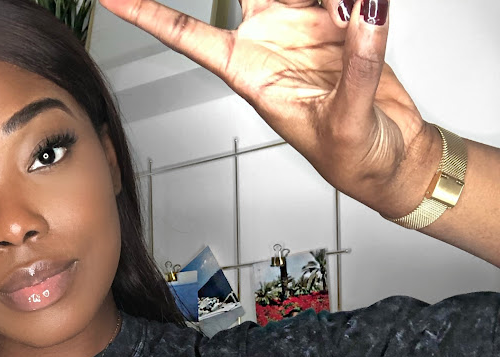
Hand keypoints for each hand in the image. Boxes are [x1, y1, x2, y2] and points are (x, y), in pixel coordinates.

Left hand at [97, 0, 439, 218]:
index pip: (188, 37)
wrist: (390, 157)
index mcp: (249, 74)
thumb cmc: (351, 160)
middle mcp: (270, 43)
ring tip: (344, 9)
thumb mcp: (346, 123)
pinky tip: (362, 2)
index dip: (149, 14)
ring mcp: (305, 26)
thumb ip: (358, 65)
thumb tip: (368, 9)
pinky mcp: (341, 17)